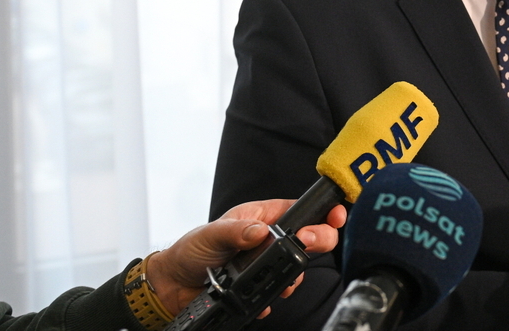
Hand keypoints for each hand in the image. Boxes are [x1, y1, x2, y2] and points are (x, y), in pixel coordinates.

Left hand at [147, 199, 347, 317]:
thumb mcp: (211, 235)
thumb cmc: (191, 251)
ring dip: (294, 275)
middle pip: (309, 235)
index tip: (334, 217)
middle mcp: (269, 238)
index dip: (321, 211)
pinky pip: (280, 288)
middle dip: (317, 241)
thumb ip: (236, 231)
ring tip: (279, 280)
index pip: (300, 209)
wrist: (174, 286)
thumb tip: (260, 231)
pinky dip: (274, 295)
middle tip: (307, 246)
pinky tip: (263, 298)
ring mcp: (267, 262)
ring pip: (298, 266)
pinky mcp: (261, 283)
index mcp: (261, 217)